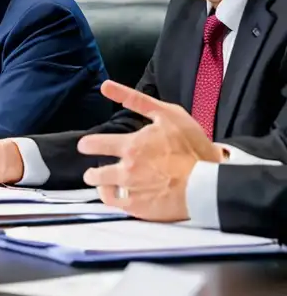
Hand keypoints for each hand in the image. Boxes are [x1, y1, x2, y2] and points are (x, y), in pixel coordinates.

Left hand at [77, 80, 222, 221]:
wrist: (210, 183)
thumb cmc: (192, 146)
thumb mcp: (167, 114)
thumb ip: (135, 100)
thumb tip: (105, 86)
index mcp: (131, 146)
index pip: (95, 144)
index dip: (88, 145)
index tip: (86, 146)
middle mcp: (126, 170)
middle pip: (94, 174)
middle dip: (92, 173)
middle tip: (93, 173)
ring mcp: (132, 192)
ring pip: (104, 192)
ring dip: (103, 187)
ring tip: (106, 186)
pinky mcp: (140, 209)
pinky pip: (117, 207)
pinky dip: (116, 201)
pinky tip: (121, 197)